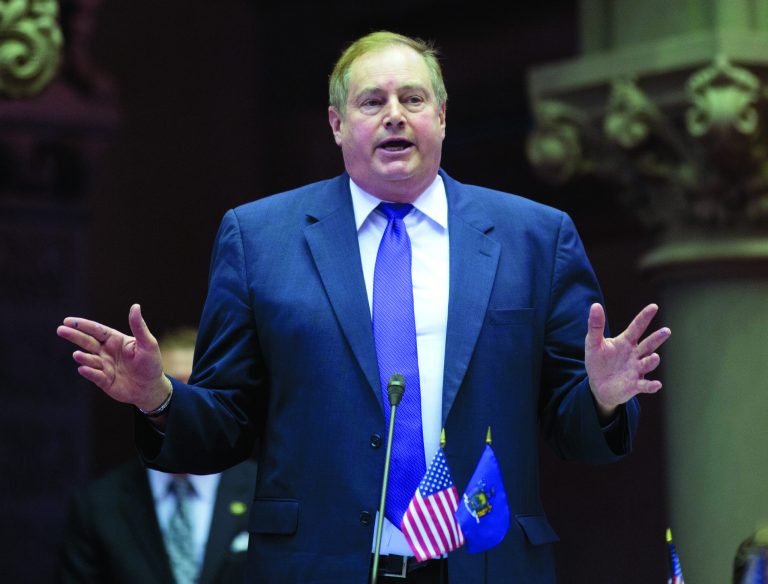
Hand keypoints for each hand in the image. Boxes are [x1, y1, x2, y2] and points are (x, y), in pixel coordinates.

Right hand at [56, 304, 170, 410]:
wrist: (151, 388)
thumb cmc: (151, 363)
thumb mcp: (148, 343)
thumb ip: (139, 326)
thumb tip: (135, 306)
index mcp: (115, 340)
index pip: (97, 330)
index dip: (83, 325)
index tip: (68, 321)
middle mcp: (106, 352)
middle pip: (87, 342)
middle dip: (75, 335)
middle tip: (61, 330)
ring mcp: (104, 366)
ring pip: (89, 359)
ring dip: (83, 357)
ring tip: (77, 354)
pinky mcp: (103, 381)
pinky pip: (95, 376)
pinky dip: (89, 372)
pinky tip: (83, 368)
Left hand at [585, 303, 670, 418]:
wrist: (598, 385)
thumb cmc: (598, 361)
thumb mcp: (593, 343)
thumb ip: (595, 326)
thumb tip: (595, 304)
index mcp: (626, 342)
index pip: (637, 327)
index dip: (644, 317)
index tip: (654, 306)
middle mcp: (635, 354)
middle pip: (648, 344)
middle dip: (657, 338)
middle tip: (666, 330)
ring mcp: (637, 370)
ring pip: (648, 363)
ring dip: (652, 361)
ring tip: (655, 357)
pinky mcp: (635, 385)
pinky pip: (645, 385)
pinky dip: (651, 386)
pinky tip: (656, 384)